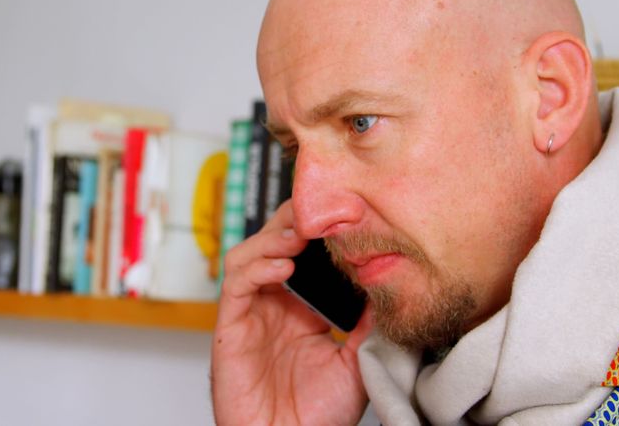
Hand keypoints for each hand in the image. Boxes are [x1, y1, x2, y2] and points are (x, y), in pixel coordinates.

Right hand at [211, 201, 373, 425]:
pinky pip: (236, 286)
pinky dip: (257, 268)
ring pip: (249, 255)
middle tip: (319, 213)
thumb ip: (366, 322)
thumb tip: (388, 284)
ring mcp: (251, 314)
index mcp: (301, 309)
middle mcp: (273, 305)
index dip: (316, 231)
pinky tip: (284, 267)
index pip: (302, 254)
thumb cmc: (318, 416)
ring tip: (300, 234)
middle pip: (273, 244)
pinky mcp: (231, 328)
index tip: (343, 214)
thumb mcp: (356, 359)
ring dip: (273, 238)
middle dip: (293, 222)